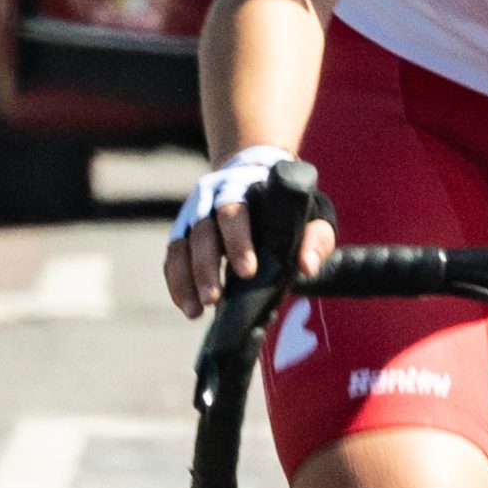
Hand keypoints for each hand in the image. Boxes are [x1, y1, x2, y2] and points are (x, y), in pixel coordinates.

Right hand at [163, 148, 337, 318]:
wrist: (254, 176)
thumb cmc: (286, 205)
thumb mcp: (311, 214)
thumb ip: (315, 238)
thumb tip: (307, 266)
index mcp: (242, 188)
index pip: (233, 211)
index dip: (237, 240)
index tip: (247, 271)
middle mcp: (211, 199)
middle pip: (202, 231)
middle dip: (205, 267)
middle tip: (214, 298)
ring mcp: (193, 216)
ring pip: (180, 245)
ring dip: (184, 280)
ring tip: (195, 311)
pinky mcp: (183, 234)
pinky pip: (172, 259)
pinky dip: (176, 283)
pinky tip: (187, 306)